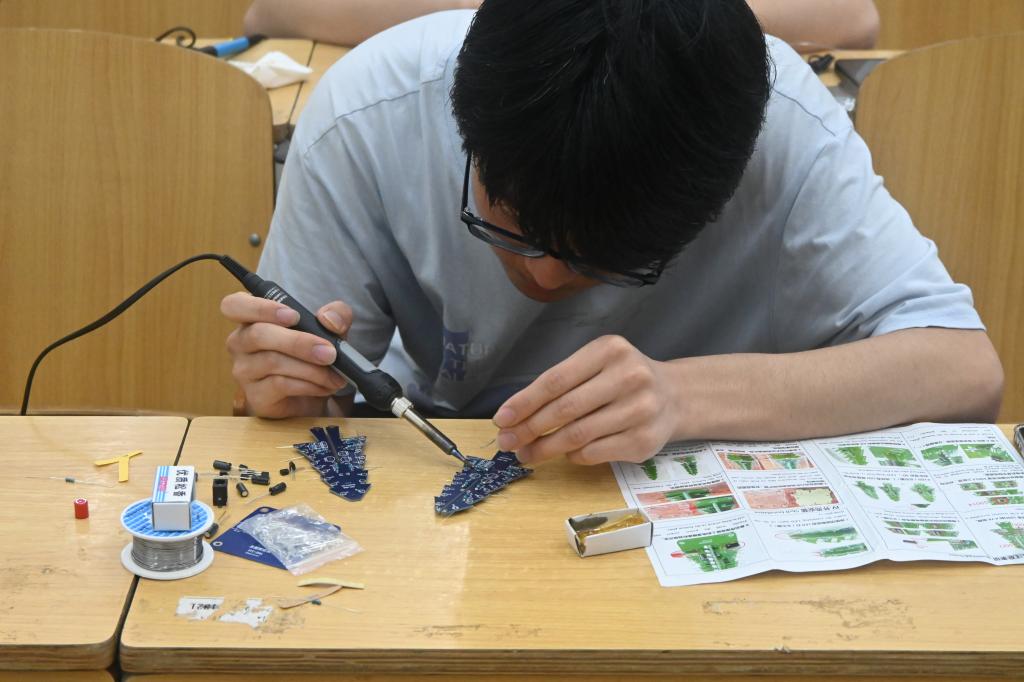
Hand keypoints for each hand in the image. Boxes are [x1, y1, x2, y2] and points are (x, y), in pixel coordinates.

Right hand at [222, 292, 351, 417]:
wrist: (310, 397)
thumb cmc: (311, 354)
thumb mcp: (329, 329)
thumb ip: (336, 315)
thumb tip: (329, 321)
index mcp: (252, 318)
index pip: (235, 305)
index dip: (260, 307)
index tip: (293, 316)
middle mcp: (240, 342)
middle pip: (259, 334)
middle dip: (299, 342)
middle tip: (329, 352)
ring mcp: (244, 370)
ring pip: (273, 361)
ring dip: (311, 369)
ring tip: (335, 375)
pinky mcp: (255, 395)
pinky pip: (280, 385)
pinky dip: (309, 385)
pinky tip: (324, 386)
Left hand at [492, 335, 679, 464]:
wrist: (675, 396)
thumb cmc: (623, 379)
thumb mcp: (597, 364)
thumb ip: (563, 383)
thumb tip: (515, 415)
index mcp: (610, 350)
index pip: (556, 380)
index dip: (525, 402)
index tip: (502, 419)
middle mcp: (628, 377)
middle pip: (565, 409)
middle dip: (529, 428)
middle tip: (507, 442)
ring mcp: (640, 410)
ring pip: (578, 435)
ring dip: (545, 448)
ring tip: (526, 453)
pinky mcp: (644, 440)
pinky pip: (595, 453)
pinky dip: (573, 455)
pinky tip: (563, 453)